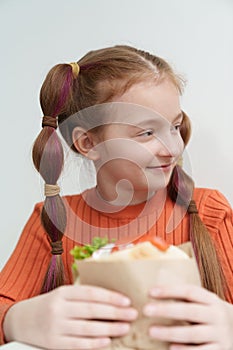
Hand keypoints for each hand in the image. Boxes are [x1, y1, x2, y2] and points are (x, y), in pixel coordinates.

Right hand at [3, 285, 137, 348]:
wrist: (22, 321)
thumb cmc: (50, 305)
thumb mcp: (63, 294)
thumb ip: (83, 295)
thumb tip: (112, 297)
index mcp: (63, 293)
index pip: (90, 293)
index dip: (110, 297)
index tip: (126, 300)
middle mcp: (58, 308)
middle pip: (92, 310)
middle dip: (115, 312)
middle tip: (132, 313)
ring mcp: (55, 327)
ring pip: (87, 328)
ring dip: (109, 328)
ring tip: (125, 327)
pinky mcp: (54, 344)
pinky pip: (78, 344)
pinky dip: (94, 343)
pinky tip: (107, 340)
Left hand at [143, 284, 232, 349]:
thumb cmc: (212, 316)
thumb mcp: (205, 304)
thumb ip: (187, 300)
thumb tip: (156, 292)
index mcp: (211, 300)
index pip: (189, 292)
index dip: (169, 290)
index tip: (150, 292)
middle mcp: (217, 315)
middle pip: (189, 311)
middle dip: (166, 310)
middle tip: (146, 310)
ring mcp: (220, 334)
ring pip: (193, 333)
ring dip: (170, 332)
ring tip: (152, 331)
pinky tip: (171, 349)